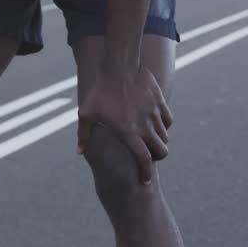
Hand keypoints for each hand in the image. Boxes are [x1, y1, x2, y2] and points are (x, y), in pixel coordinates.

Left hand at [76, 66, 172, 184]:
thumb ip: (84, 135)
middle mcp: (144, 126)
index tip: (145, 180)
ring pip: (165, 136)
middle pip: (161, 151)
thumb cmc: (100, 91)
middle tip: (149, 157)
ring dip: (159, 141)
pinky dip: (164, 126)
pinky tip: (155, 123)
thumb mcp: (86, 114)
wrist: (118, 66)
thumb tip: (79, 153)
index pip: (144, 159)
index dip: (146, 172)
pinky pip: (168, 120)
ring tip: (149, 139)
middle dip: (157, 157)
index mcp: (128, 132)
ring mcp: (154, 114)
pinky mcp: (160, 102)